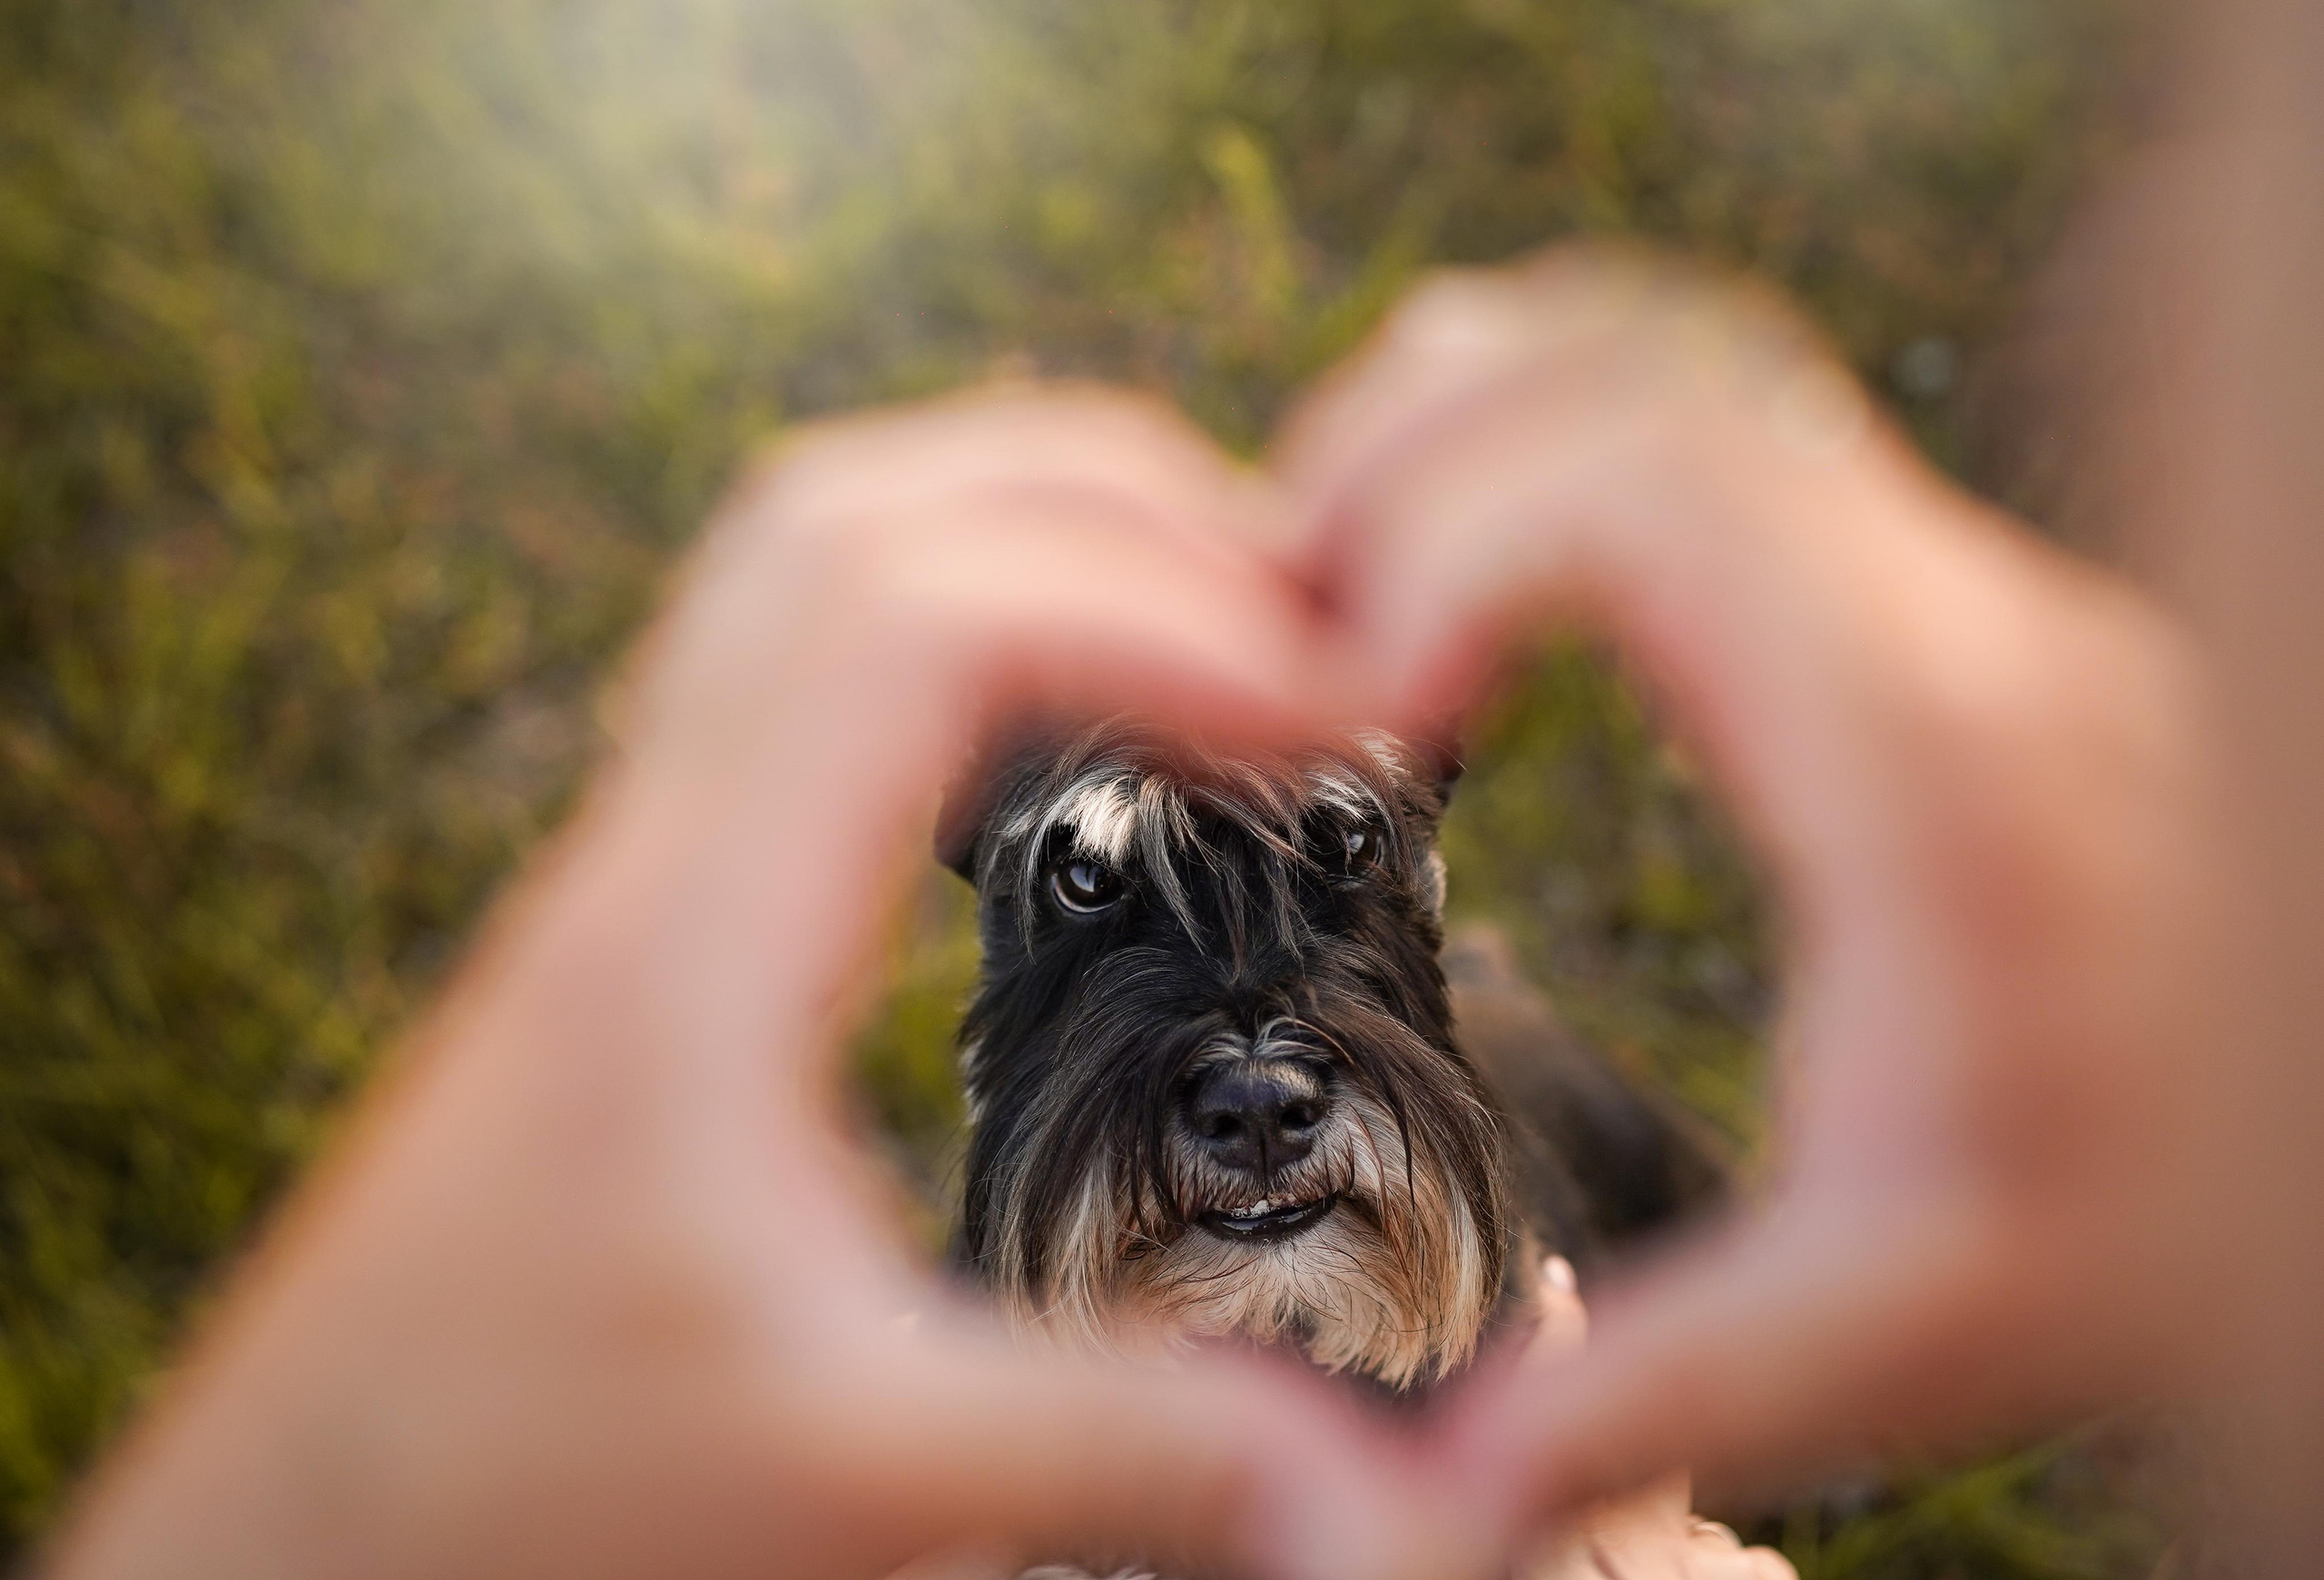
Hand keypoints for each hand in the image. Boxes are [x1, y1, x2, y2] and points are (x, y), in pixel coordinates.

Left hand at [44, 387, 1407, 1579]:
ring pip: (795, 574)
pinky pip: (782, 685)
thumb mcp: (850, 1475)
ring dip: (1004, 537)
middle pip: (849, 520)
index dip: (1154, 615)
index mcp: (695, 941)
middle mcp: (646, 864)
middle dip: (1095, 504)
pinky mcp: (642, 936)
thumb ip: (1126, 1449)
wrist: (294, 1546)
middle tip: (1286, 599)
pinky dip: (940, 638)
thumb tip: (1371, 1484)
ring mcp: (630, 882)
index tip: (1319, 706)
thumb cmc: (492, 1500)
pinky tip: (1040, 746)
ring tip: (1193, 618)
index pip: (920, 626)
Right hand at [1276, 251, 2223, 1528]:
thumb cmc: (2157, 1209)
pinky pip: (1724, 429)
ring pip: (1683, 367)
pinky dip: (1566, 443)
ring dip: (1484, 431)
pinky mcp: (1936, 612)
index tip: (1349, 693)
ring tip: (1348, 561)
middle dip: (1414, 463)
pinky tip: (1479, 543)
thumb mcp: (1913, 1323)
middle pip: (1635, 383)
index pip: (1647, 486)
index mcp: (1926, 755)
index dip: (1444, 541)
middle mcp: (1956, 626)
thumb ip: (1666, 1383)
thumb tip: (1429, 1491)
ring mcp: (1956, 596)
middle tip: (1288, 607)